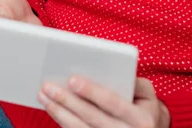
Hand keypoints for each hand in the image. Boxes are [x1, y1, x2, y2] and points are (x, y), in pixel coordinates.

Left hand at [38, 76, 170, 127]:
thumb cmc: (144, 107)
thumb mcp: (147, 94)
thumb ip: (133, 81)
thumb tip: (110, 69)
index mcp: (140, 119)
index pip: (113, 103)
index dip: (92, 91)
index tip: (72, 79)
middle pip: (91, 117)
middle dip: (68, 101)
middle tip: (48, 86)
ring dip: (59, 113)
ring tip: (44, 96)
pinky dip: (63, 123)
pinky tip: (53, 110)